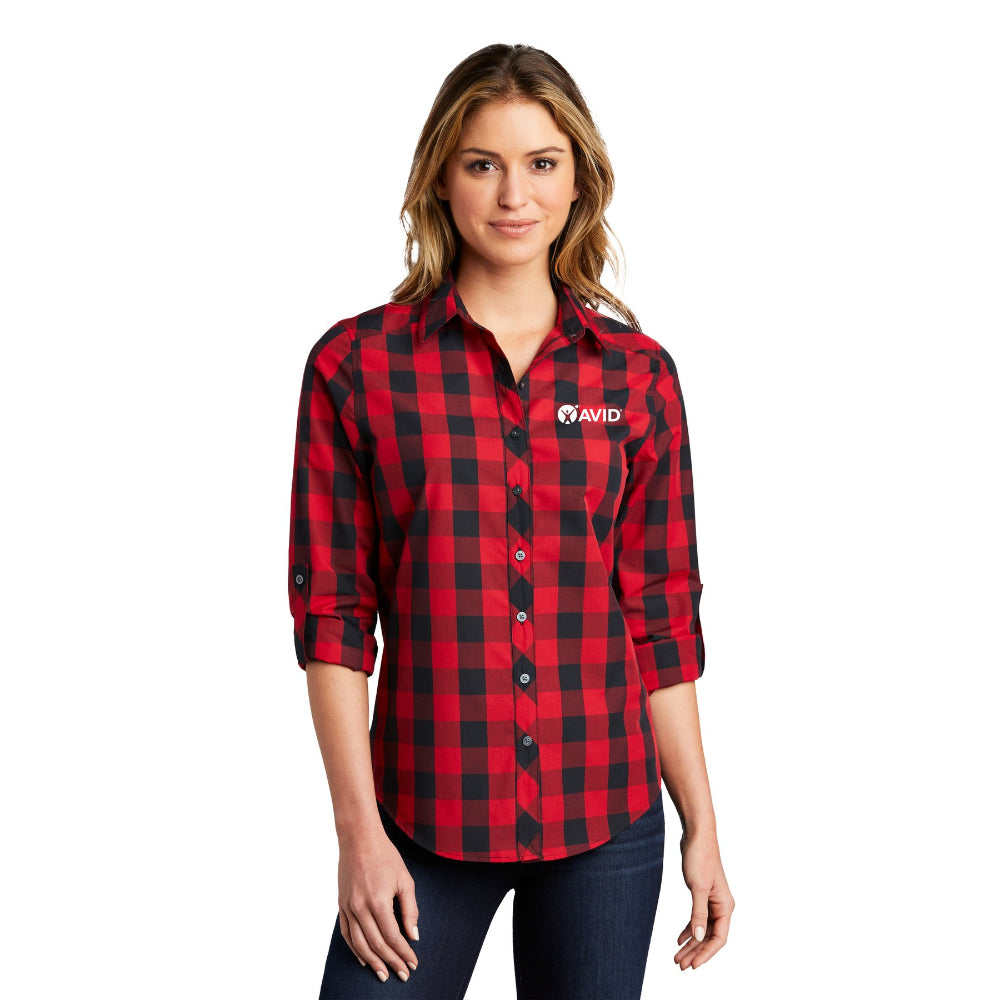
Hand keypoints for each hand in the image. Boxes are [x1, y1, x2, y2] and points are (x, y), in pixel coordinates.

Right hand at [337, 828, 419, 982]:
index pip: (393, 937)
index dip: (404, 953)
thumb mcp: (405, 880)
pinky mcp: (341, 905)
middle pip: (376, 945)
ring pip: (359, 944)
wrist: (359, 839)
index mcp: (379, 902)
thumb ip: (410, 909)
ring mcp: (348, 908)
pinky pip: (346, 933)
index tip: (413, 963)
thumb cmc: (385, 856)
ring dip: (372, 962)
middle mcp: (361, 908)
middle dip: (391, 962)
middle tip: (402, 974)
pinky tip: (363, 959)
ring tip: (383, 974)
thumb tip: (413, 935)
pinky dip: (355, 949)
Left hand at [674, 829, 733, 969]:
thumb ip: (698, 913)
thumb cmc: (700, 858)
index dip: (706, 953)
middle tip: (680, 965)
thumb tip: (698, 937)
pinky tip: (679, 939)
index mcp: (725, 906)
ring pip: (702, 929)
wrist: (696, 836)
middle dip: (695, 952)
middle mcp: (721, 906)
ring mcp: (712, 901)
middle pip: (709, 937)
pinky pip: (697, 919)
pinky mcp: (702, 895)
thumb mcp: (697, 887)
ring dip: (691, 944)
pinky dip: (689, 930)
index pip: (719, 939)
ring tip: (677, 957)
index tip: (693, 965)